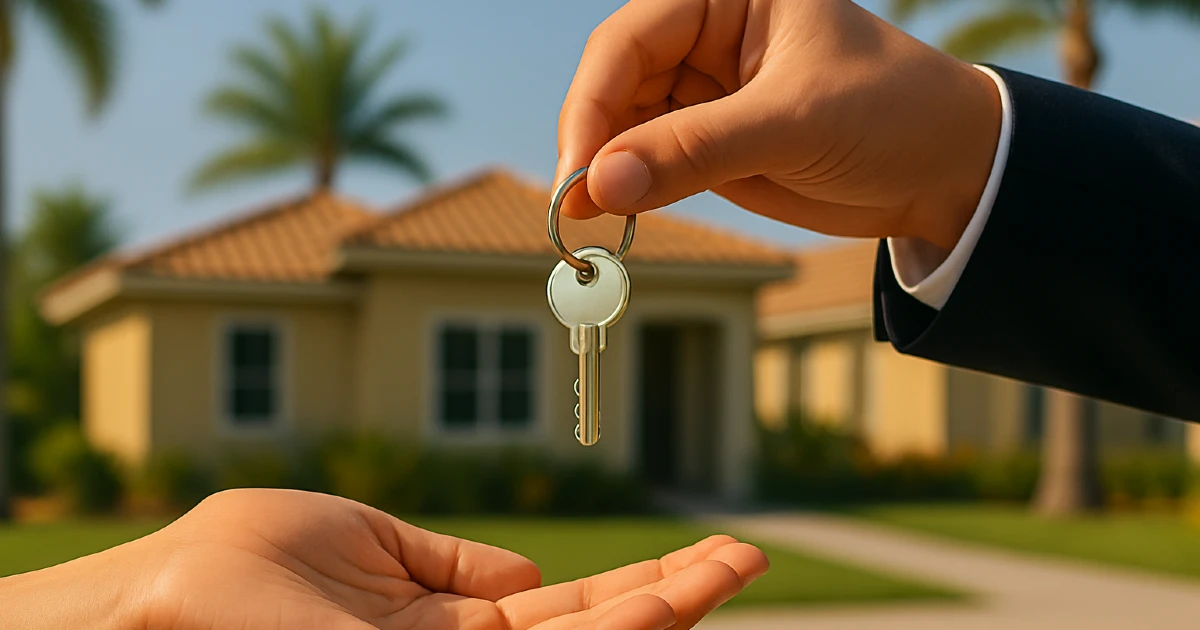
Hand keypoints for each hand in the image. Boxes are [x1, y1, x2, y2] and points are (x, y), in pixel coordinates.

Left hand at [1, 489, 767, 629]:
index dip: (638, 588)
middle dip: (674, 604)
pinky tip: (659, 604)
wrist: (156, 599)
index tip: (704, 556)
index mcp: (450, 627)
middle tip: (747, 561)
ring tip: (727, 572)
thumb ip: (453, 563)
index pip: (568, 611)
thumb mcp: (369, 544)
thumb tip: (530, 574)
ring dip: (660, 616)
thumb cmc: (243, 564)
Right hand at [556, 0, 1002, 250]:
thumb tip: (601, 184)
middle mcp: (706, 33)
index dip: (593, 103)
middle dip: (592, 141)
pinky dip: (629, 189)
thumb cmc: (891, 113)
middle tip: (575, 205)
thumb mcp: (794, 123)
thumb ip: (695, 150)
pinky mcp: (708, 138)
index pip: (630, 39)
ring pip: (623, 125)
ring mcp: (703, 87)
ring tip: (589, 219)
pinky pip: (649, 160)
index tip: (578, 170)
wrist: (947, 169)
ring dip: (604, 171)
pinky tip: (618, 214)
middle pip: (616, 82)